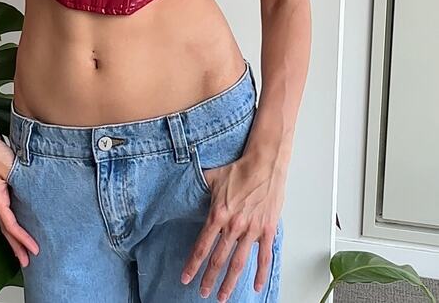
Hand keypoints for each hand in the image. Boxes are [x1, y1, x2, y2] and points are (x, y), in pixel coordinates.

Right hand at [0, 132, 39, 266]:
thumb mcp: (8, 165)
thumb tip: (30, 195)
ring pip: (5, 223)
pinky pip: (5, 214)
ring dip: (14, 239)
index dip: (22, 238)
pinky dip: (12, 225)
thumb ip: (18, 180)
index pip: (11, 224)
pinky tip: (18, 228)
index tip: (33, 248)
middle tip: (27, 261)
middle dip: (17, 247)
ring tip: (23, 252)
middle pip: (6, 230)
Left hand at [180, 153, 285, 300]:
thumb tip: (185, 188)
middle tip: (202, 292)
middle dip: (209, 278)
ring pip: (238, 263)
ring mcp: (252, 230)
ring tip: (222, 296)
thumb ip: (199, 188)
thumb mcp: (212, 177)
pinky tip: (256, 286)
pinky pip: (264, 256)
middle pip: (218, 259)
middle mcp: (234, 225)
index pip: (202, 246)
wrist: (264, 164)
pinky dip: (260, 273)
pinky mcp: (267, 229)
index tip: (186, 278)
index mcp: (218, 214)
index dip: (193, 264)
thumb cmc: (239, 170)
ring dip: (230, 282)